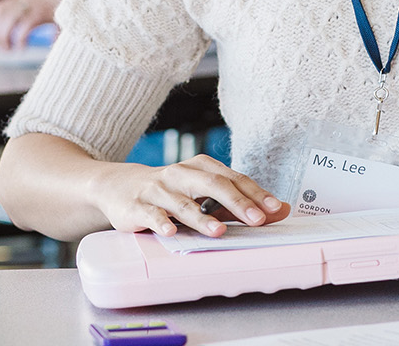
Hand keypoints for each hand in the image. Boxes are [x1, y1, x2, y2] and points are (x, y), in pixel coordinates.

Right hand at [0, 0, 66, 49]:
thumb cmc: (63, 3)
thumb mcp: (64, 19)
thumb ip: (58, 34)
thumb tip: (54, 46)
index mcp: (40, 11)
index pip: (25, 26)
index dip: (19, 39)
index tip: (20, 50)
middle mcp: (28, 4)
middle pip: (7, 19)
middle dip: (1, 37)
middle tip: (6, 51)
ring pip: (0, 12)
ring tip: (0, 43)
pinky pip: (0, 6)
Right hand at [90, 154, 289, 236]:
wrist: (118, 186)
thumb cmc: (169, 191)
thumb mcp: (203, 193)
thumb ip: (239, 203)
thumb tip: (280, 210)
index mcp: (200, 167)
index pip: (233, 179)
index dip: (255, 194)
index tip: (274, 209)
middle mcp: (180, 173)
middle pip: (212, 185)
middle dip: (237, 202)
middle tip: (256, 219)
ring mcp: (158, 189)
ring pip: (182, 202)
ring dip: (201, 217)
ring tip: (219, 231)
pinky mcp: (137, 205)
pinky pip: (151, 213)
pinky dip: (162, 222)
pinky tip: (171, 231)